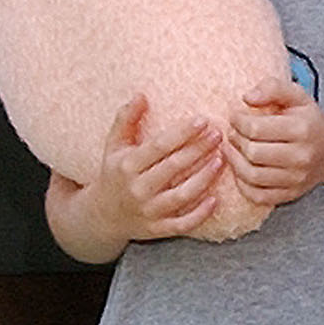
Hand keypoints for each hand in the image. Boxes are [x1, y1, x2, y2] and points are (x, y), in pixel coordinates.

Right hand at [85, 95, 225, 242]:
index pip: (159, 146)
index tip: (203, 120)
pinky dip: (200, 214)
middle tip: (219, 135)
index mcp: (128, 165)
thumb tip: (141, 95)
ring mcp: (148, 211)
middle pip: (174, 167)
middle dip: (199, 150)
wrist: (102, 216)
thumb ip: (126, 119)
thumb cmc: (114, 174)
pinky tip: (216, 199)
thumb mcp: (113, 145)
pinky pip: (182, 224)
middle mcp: (138, 189)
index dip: (182, 133)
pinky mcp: (157, 229)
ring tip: (222, 160)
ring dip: (205, 178)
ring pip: (182, 195)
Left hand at [225, 80, 323, 207]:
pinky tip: (241, 169)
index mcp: (302, 129)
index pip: (256, 128)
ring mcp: (296, 179)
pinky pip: (257, 195)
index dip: (238, 121)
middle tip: (233, 132)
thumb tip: (247, 98)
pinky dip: (242, 184)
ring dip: (234, 161)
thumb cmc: (309, 120)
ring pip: (252, 176)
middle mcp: (301, 157)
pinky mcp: (290, 194)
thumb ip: (273, 87)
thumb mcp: (297, 96)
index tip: (235, 116)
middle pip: (252, 153)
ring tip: (232, 149)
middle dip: (236, 140)